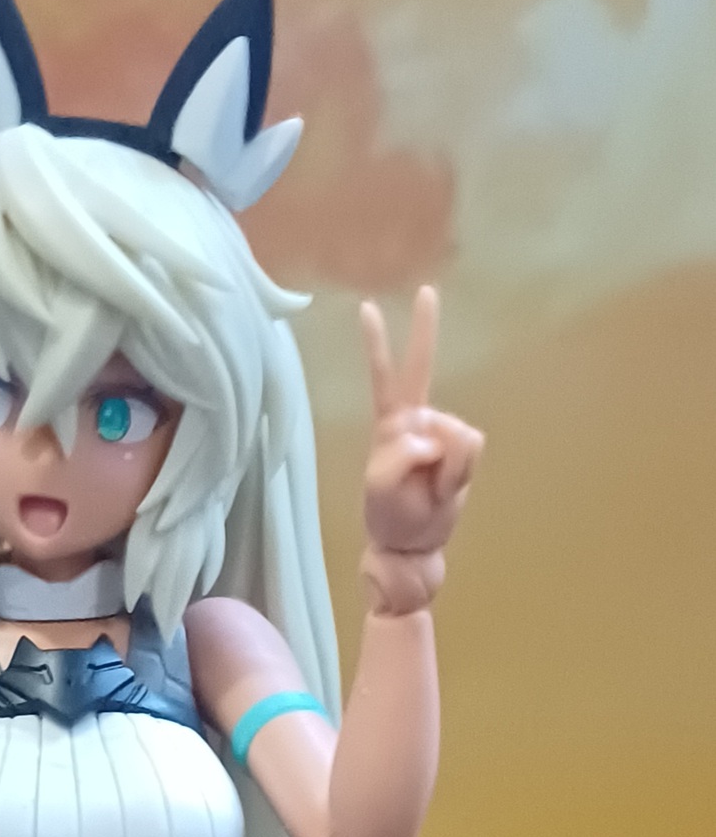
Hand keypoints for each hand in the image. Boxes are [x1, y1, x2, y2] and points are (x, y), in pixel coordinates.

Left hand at [360, 286, 482, 559]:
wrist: (414, 544)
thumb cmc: (391, 517)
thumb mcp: (384, 489)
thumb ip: (404, 456)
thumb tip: (431, 439)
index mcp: (389, 426)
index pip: (383, 379)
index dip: (377, 346)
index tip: (367, 307)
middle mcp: (416, 421)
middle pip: (422, 370)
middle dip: (424, 331)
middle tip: (426, 292)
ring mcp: (441, 433)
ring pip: (457, 432)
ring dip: (449, 466)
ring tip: (432, 490)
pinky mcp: (461, 449)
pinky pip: (470, 447)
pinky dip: (460, 470)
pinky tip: (446, 487)